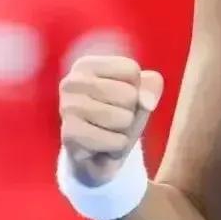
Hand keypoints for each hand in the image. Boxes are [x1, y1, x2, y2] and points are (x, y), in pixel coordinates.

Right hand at [59, 55, 162, 185]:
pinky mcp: (69, 135)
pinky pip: (116, 142)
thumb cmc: (119, 114)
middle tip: (114, 119)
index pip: (131, 70)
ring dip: (124, 131)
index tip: (118, 98)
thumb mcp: (141, 93)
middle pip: (129, 95)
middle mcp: (72, 82)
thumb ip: (152, 86)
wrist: (97, 154)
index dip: (136, 88)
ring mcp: (67, 108)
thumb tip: (147, 102)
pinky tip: (103, 146)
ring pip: (124, 119)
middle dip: (130, 112)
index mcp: (86, 65)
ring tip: (108, 132)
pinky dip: (117, 148)